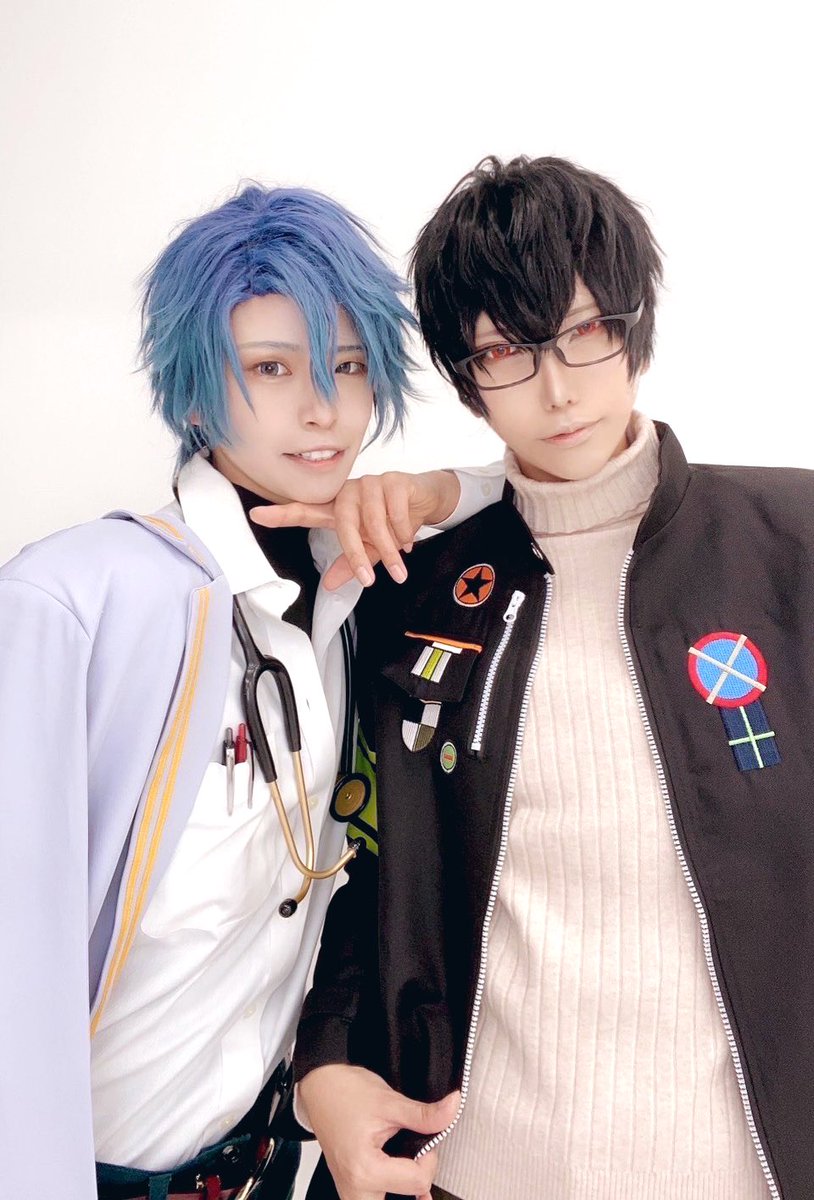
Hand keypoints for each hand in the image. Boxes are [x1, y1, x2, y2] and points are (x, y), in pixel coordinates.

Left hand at [249, 470, 459, 589]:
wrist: (426, 501)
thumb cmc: (392, 522)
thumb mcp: (371, 548)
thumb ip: (351, 564)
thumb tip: (328, 586)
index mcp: (338, 510)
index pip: (305, 511)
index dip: (281, 514)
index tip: (257, 515)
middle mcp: (349, 493)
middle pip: (343, 523)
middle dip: (357, 554)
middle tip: (369, 581)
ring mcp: (371, 484)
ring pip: (374, 521)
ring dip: (389, 549)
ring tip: (399, 565)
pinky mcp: (394, 480)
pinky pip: (396, 512)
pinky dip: (404, 531)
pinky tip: (409, 536)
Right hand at [298, 1064, 459, 1199]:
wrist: (320, 1086)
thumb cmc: (345, 1093)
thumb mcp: (389, 1101)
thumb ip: (424, 1114)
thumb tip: (453, 1108)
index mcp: (364, 1171)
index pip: (418, 1181)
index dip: (430, 1157)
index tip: (424, 1137)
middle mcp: (354, 1190)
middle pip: (406, 1198)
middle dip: (417, 1178)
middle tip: (417, 1155)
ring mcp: (350, 1193)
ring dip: (405, 1186)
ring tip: (407, 1162)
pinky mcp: (350, 1188)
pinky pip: (377, 1199)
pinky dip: (393, 1187)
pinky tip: (398, 1171)